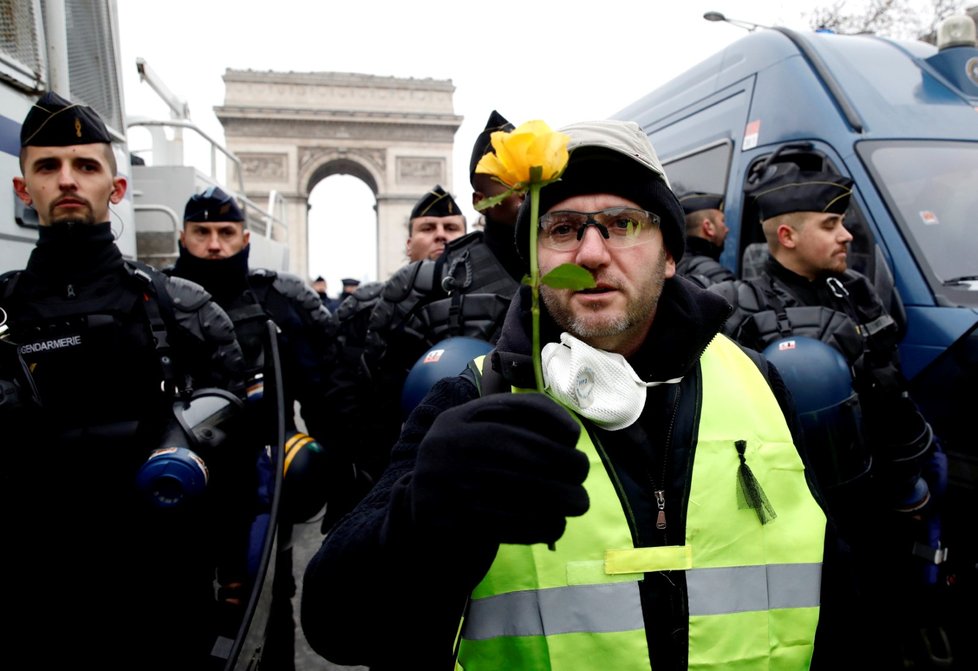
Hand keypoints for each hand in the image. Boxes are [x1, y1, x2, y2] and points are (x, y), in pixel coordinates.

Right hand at [410, 393, 588, 545]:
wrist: (422, 510)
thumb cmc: (465, 462)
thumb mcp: (477, 428)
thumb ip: (518, 416)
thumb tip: (569, 433)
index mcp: (458, 419)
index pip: (514, 411)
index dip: (552, 421)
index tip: (573, 438)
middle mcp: (450, 447)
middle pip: (524, 453)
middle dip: (566, 466)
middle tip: (582, 474)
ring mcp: (448, 485)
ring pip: (522, 492)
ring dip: (562, 500)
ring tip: (578, 503)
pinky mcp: (452, 522)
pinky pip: (511, 525)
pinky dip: (542, 526)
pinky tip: (556, 525)